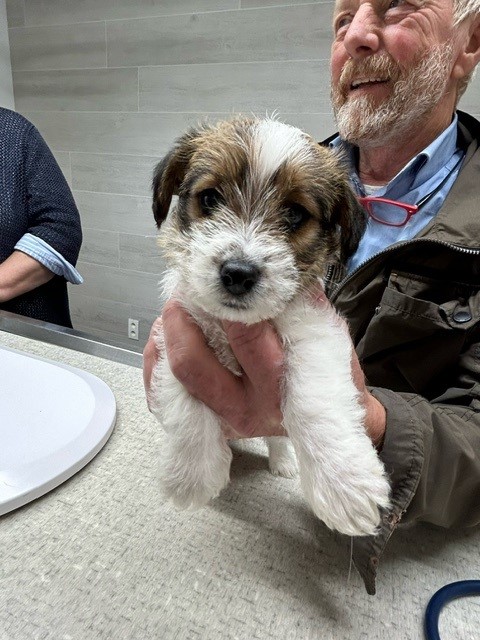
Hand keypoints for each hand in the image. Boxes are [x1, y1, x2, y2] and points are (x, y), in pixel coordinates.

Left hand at [143, 296, 385, 446]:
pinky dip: (159, 360)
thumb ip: (300, 303)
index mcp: (279, 389)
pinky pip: (162, 393)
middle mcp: (245, 410)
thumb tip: (268, 269)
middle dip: (180, 320)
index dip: (229, 304)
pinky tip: (166, 336)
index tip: (220, 280)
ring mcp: (221, 420)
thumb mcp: (326, 335)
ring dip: (165, 336)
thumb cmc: (328, 374)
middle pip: (193, 364)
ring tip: (176, 308)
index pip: (245, 340)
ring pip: (171, 378)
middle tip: (184, 291)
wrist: (329, 420)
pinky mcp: (205, 421)